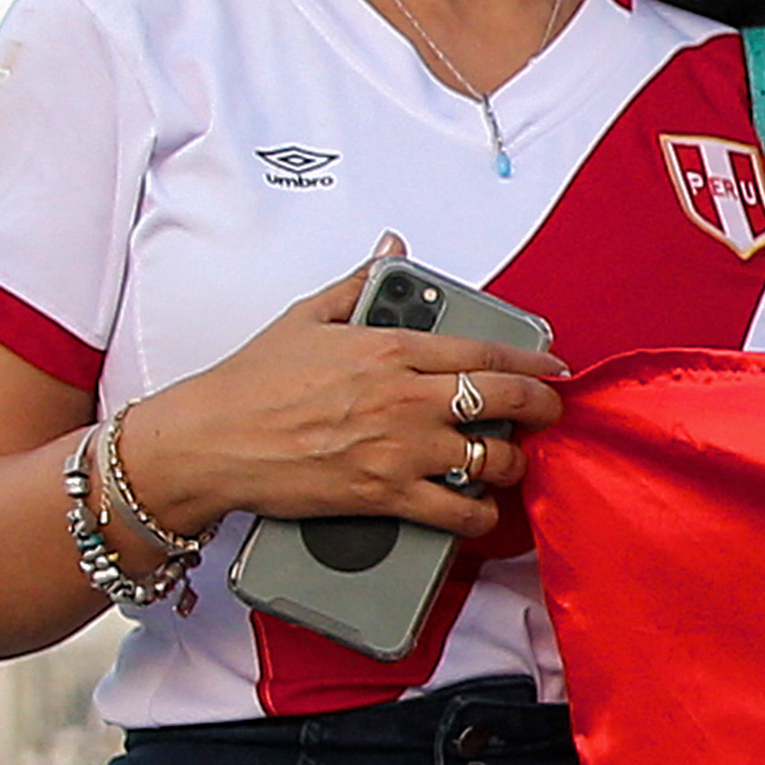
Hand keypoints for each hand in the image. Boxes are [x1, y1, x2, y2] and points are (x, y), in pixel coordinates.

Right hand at [122, 244, 567, 530]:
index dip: (533, 361)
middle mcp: (406, 397)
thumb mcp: (306, 317)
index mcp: (391, 348)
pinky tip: (478, 510)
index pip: (485, 349)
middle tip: (548, 412)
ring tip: (506, 460)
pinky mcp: (387, 495)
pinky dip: (478, 515)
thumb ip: (360, 284)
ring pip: (491, 458)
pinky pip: (458, 511)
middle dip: (541, 408)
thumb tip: (391, 249)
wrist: (211, 441)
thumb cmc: (251, 383)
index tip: (553, 367)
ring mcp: (401, 449)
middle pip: (504, 400)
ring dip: (510, 463)